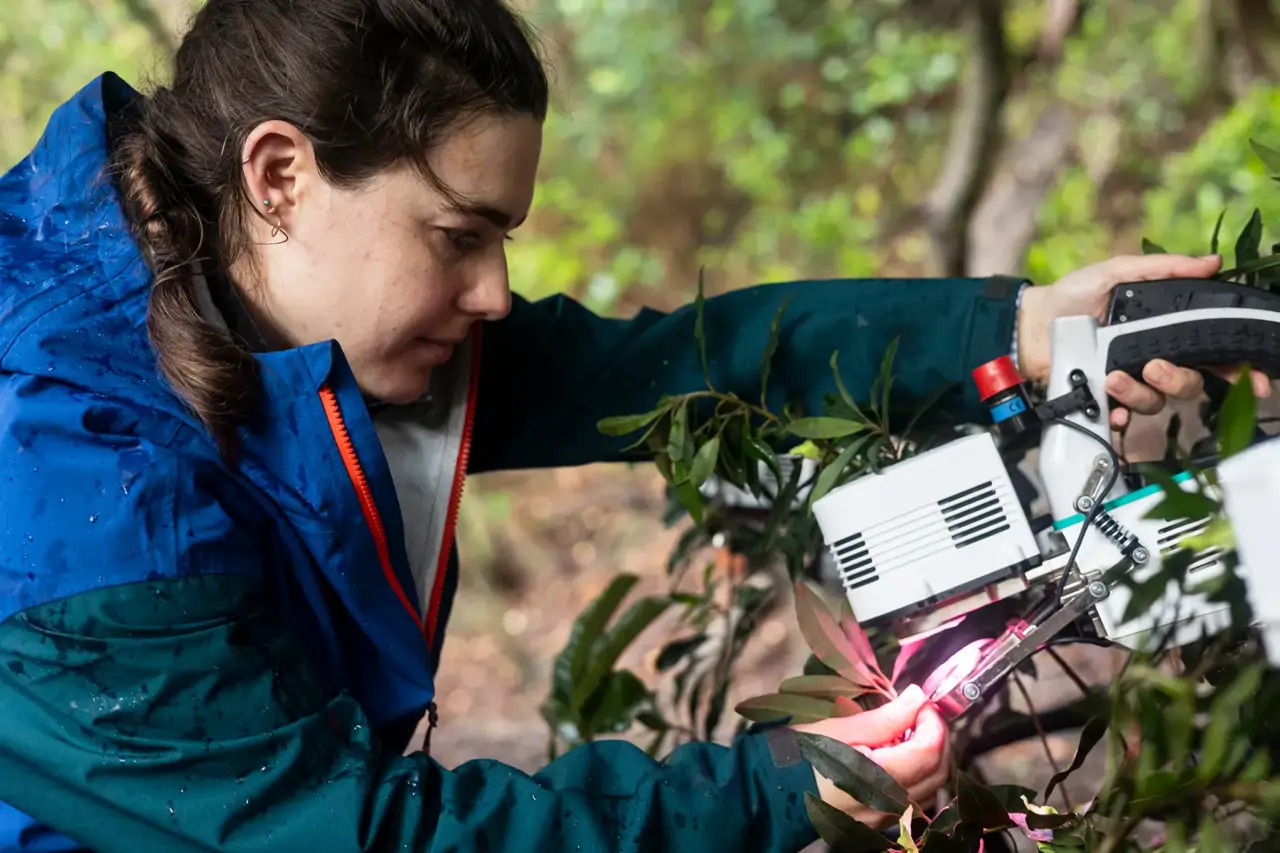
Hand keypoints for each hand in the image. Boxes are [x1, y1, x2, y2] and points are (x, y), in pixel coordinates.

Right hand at [792, 685, 949, 830]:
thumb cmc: (801, 754)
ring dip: (928, 755)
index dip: (932, 720)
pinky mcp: (881, 823)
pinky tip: (894, 755)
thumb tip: (917, 696)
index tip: (918, 701)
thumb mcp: (839, 729)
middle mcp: (890, 805)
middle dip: (935, 736)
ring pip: (931, 786)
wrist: (772, 792)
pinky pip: (914, 797)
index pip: (930, 750)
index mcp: (879, 779)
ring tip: (904, 731)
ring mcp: (888, 818)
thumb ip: (885, 718)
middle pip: (939, 771)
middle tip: (915, 712)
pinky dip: (916, 772)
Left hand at [1016, 254, 1271, 428]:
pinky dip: (1118, 416)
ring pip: (1156, 402)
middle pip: (1190, 383)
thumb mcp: (1116, 272)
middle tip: (1154, 367)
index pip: (1212, 352)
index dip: (1238, 368)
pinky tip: (1109, 410)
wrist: (1029, 323)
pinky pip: (1122, 418)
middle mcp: (1153, 358)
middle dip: (1179, 380)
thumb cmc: (1072, 296)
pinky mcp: (1103, 399)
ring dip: (1139, 393)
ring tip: (1111, 377)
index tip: (1255, 381)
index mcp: (1164, 331)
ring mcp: (1129, 381)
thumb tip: (1211, 262)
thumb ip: (1162, 269)